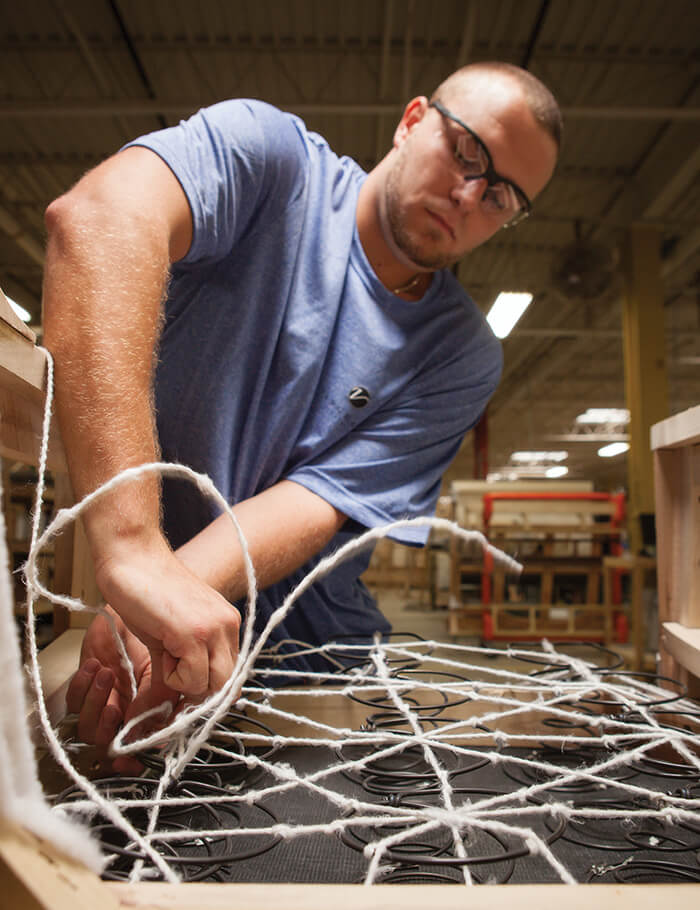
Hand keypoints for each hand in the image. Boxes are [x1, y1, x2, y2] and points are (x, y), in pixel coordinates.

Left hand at [66, 606, 177, 773]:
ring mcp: (109, 696)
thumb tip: (157, 727)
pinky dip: (82, 687)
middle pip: (114, 742)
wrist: (139, 591)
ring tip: (109, 675)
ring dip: (97, 703)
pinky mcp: (85, 684)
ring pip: (91, 728)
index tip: (135, 754)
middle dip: (111, 728)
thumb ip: (165, 693)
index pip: (149, 741)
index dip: (141, 752)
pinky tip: (95, 666)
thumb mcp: (169, 657)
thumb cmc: (163, 619)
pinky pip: (75, 703)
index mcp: (158, 704)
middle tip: (116, 709)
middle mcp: (132, 706)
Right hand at [95, 540, 241, 698]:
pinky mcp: (193, 633)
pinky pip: (191, 678)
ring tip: (165, 652)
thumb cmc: (146, 591)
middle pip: (226, 687)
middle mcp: (227, 625)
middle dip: (196, 691)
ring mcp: (213, 629)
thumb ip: (183, 666)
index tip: (182, 690)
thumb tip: (176, 709)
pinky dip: (171, 675)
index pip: (232, 676)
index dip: (206, 690)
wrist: (132, 557)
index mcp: (226, 623)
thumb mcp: (172, 635)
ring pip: (211, 687)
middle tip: (170, 670)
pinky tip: (161, 646)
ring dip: (182, 682)